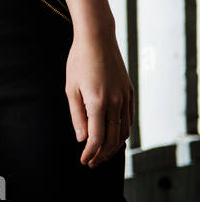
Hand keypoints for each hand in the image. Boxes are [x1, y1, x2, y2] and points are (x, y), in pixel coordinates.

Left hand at [65, 25, 132, 167]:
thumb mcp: (71, 89)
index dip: (90, 153)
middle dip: (102, 154)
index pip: (97, 138)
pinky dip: (122, 132)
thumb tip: (82, 139)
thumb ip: (77, 116)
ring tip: (101, 153)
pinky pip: (129, 119)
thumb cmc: (78, 62)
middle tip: (91, 162)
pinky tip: (112, 136)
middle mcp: (116, 103)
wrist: (97, 40)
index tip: (84, 161)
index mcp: (97, 102)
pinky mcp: (130, 93)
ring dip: (113, 146)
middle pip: (112, 139)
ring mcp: (126, 98)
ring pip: (124, 131)